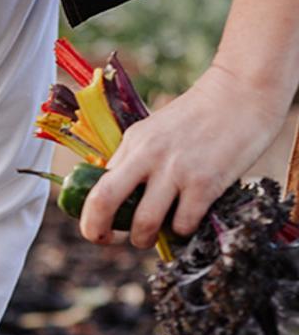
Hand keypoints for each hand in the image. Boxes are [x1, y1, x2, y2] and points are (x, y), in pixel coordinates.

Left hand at [80, 64, 286, 247]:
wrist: (244, 92)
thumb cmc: (201, 116)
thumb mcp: (157, 130)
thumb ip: (137, 158)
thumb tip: (120, 197)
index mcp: (133, 142)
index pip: (96, 184)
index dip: (91, 214)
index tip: (97, 228)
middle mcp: (148, 155)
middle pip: (104, 202)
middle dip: (99, 231)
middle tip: (108, 241)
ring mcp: (175, 170)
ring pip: (143, 224)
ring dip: (144, 240)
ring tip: (152, 237)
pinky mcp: (205, 183)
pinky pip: (183, 225)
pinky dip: (182, 232)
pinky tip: (187, 222)